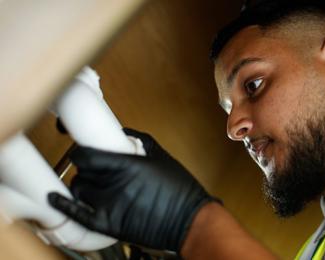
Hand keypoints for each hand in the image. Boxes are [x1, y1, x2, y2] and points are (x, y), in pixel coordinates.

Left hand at [48, 128, 217, 251]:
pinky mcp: (109, 223)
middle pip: (83, 171)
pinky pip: (79, 214)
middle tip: (93, 167)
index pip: (87, 155)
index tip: (81, 150)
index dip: (81, 151)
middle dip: (85, 167)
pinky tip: (55, 198)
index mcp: (127, 165)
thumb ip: (141, 140)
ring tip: (90, 183)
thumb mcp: (162, 156)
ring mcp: (110, 205)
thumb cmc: (179, 188)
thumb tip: (124, 132)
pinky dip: (64, 206)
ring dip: (81, 184)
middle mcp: (114, 184)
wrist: (187, 219)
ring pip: (79, 189)